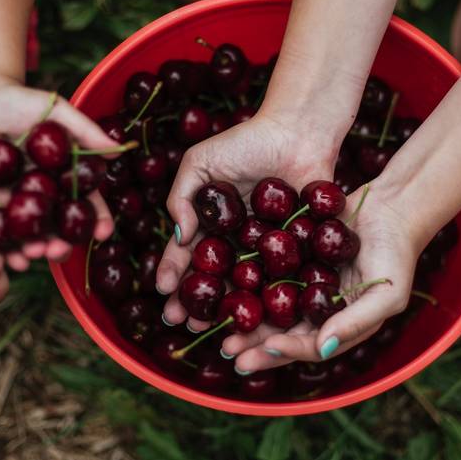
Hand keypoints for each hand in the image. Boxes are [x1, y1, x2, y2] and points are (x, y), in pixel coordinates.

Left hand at [0, 75, 124, 316]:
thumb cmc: (17, 102)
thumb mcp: (54, 111)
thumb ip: (83, 130)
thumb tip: (117, 151)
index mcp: (65, 177)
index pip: (86, 202)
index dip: (97, 218)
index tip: (104, 232)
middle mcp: (43, 196)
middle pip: (56, 226)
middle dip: (60, 244)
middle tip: (59, 252)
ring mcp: (13, 204)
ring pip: (26, 234)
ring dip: (30, 250)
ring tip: (32, 258)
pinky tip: (0, 261)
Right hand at [156, 112, 339, 329]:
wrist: (297, 132)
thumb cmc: (246, 142)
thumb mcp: (201, 162)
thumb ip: (182, 197)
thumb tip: (180, 238)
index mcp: (214, 224)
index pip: (189, 254)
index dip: (174, 272)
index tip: (163, 292)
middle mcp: (238, 241)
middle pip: (214, 278)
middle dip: (196, 301)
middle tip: (184, 322)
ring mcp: (267, 249)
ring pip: (244, 285)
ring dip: (227, 308)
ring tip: (212, 327)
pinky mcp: (297, 250)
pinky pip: (281, 276)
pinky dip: (268, 297)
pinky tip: (256, 315)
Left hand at [220, 182, 417, 372]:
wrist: (391, 207)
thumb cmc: (396, 255)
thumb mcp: (387, 294)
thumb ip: (356, 322)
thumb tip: (323, 349)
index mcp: (337, 325)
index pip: (308, 345)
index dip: (287, 350)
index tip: (266, 347)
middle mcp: (314, 309)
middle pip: (280, 331)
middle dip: (254, 343)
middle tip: (228, 350)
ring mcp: (301, 282)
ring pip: (266, 304)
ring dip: (244, 316)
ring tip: (219, 322)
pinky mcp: (291, 256)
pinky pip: (265, 270)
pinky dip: (246, 278)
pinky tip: (225, 281)